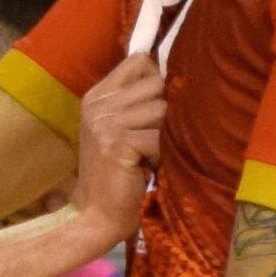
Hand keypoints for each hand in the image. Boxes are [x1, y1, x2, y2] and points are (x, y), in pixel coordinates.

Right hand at [72, 54, 164, 239]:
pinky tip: (150, 167)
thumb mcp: (120, 129)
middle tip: (154, 139)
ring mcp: (105, 122)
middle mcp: (98, 104)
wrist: (96, 215)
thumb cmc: (117, 174)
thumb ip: (137, 101)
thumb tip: (179, 74)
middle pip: (156, 83)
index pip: (139, 61)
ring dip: (165, 135)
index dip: (158, 79)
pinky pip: (161, 137)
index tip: (161, 104)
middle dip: (166, 112)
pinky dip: (164, 155)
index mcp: (98, 95)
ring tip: (151, 154)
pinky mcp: (117, 143)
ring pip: (162, 109)